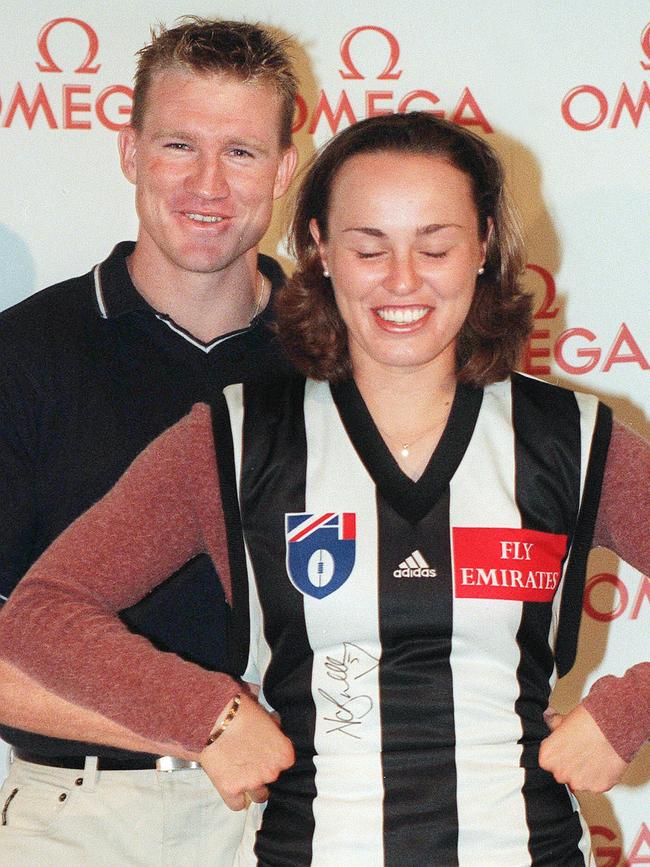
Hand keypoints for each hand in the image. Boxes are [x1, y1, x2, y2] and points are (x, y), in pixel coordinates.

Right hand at [199, 692, 294, 810]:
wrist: (215, 718)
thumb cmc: (241, 711)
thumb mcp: (265, 716)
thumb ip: (274, 729)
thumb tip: (275, 728)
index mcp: (284, 755)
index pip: (284, 763)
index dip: (273, 757)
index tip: (264, 751)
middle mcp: (272, 772)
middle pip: (271, 778)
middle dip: (262, 770)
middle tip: (249, 758)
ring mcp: (252, 783)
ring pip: (259, 795)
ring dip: (252, 787)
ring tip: (240, 772)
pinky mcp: (231, 790)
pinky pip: (238, 804)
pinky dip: (234, 797)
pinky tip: (230, 784)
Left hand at [539, 704, 627, 792]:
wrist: (612, 727)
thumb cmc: (588, 722)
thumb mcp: (563, 720)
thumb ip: (552, 723)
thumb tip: (548, 716)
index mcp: (548, 758)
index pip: (548, 762)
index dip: (558, 754)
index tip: (566, 748)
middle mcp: (561, 774)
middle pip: (562, 773)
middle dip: (570, 765)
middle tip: (580, 751)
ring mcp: (580, 783)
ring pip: (579, 781)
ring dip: (584, 773)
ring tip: (593, 755)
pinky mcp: (598, 787)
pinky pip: (596, 785)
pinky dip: (600, 777)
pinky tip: (602, 762)